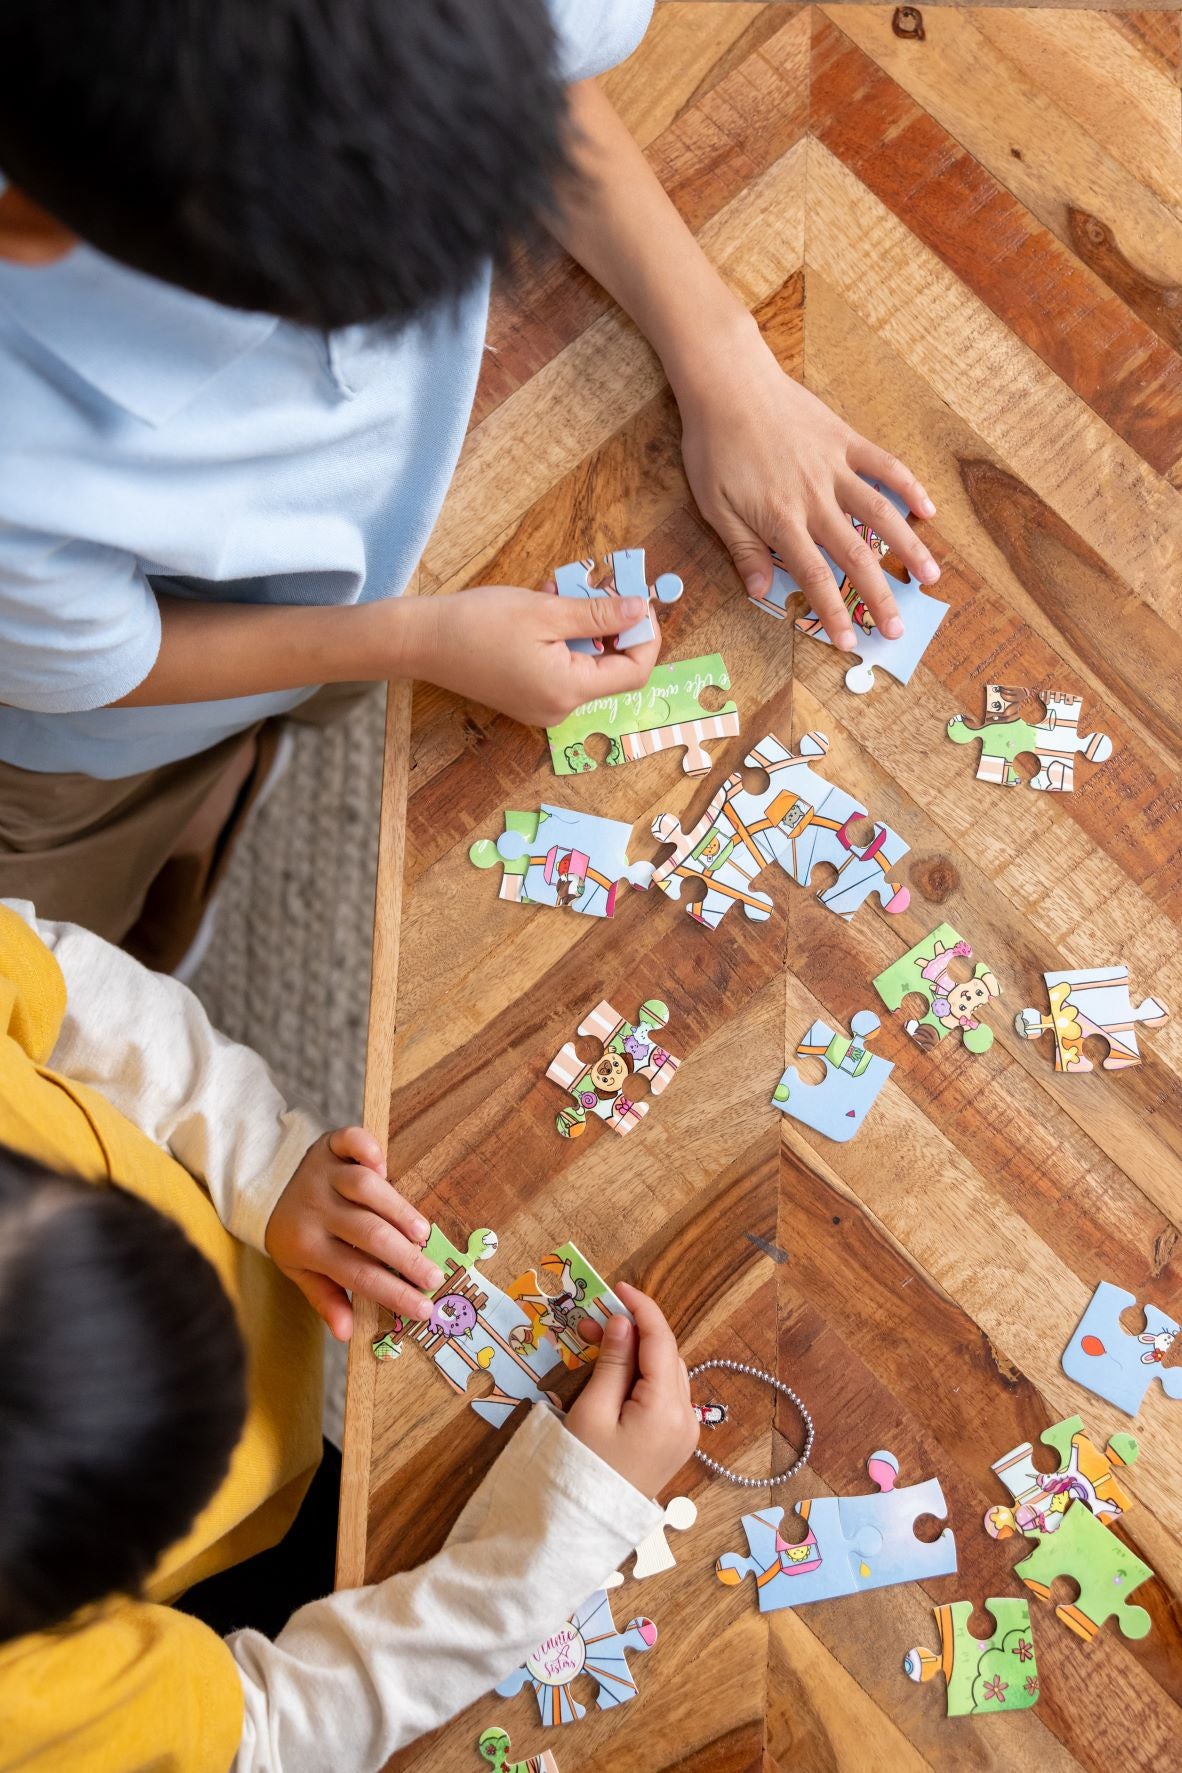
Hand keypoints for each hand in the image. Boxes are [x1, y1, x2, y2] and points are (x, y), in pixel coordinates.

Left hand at [265, 1126, 443, 1340]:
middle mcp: (314, 1208)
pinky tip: (385, 1165)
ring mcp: (322, 1174)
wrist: (264, 1185)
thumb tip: (347, 1334)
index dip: (393, 1293)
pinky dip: (367, 1149)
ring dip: (397, 1209)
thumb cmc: (295, 1233)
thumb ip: (324, 1298)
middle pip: (368, 1233)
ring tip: (421, 1234)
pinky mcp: (328, 1145)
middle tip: (433, 1276)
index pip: (358, 1275)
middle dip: (405, 1258)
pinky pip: (348, 1141)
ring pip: (365, 1188)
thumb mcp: (299, 1270)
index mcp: (305, 1246)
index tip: (424, 1308)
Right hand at [411, 583, 660, 727]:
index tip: (639, 601)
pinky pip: (561, 665)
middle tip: (600, 584)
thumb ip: (598, 614)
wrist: (421, 641)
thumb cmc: (477, 624)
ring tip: (562, 589)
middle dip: (610, 623)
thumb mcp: (545, 611)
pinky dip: (562, 636)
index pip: (633, 672)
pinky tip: (545, 605)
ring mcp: (541, 705)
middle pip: (610, 668)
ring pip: (585, 662)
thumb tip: (639, 610)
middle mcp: (559, 708)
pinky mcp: (526, 696)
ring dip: (584, 623)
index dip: (645, 636)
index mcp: (567, 691)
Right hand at [565, 1283, 698, 1496]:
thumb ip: (613, 1363)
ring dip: (640, 1351)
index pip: (662, 1341)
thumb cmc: (584, 1468)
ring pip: (668, 1372)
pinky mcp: (677, 1440)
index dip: (642, 1308)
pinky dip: (645, 1375)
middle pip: (667, 1355)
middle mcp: (687, 1418)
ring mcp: (686, 1431)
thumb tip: (624, 1321)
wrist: (587, 1525)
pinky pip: (666, 1394)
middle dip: (635, 1330)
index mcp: (667, 1409)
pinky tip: (618, 1370)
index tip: (618, 1287)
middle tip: (595, 1318)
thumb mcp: (592, 1411)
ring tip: (600, 1341)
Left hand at [675, 321, 940, 650]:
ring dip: (908, 548)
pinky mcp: (845, 440)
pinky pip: (884, 466)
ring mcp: (834, 467)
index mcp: (781, 520)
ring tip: (930, 576)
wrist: (728, 384)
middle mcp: (815, 498)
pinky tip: (928, 510)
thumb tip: (761, 592)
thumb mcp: (715, 506)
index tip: (850, 641)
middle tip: (897, 629)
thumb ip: (743, 549)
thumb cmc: (714, 447)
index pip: (814, 576)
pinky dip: (908, 487)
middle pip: (854, 556)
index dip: (834, 612)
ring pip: (879, 514)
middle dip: (878, 596)